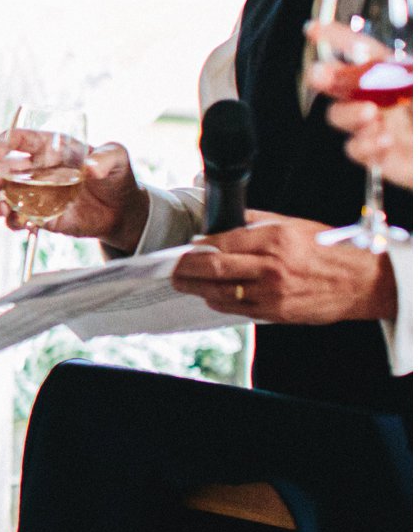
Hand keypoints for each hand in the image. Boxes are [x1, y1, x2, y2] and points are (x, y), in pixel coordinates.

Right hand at [0, 132, 148, 250]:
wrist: (121, 210)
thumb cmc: (116, 175)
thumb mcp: (117, 158)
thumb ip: (107, 157)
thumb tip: (92, 168)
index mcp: (49, 149)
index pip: (18, 140)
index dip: (3, 144)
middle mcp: (36, 171)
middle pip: (2, 169)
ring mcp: (36, 195)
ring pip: (5, 197)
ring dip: (0, 203)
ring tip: (5, 210)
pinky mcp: (41, 217)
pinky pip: (20, 220)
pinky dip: (16, 222)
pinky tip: (23, 223)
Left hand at [170, 210, 397, 324]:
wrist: (360, 282)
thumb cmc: (328, 250)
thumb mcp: (293, 225)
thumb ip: (255, 221)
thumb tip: (222, 219)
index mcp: (274, 240)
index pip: (221, 242)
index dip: (197, 247)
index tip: (185, 247)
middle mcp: (270, 267)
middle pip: (213, 269)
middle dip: (185, 269)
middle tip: (170, 269)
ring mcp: (272, 292)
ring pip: (220, 292)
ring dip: (196, 288)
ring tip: (182, 283)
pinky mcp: (276, 312)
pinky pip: (236, 309)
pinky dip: (218, 301)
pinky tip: (209, 295)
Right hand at [307, 27, 413, 189]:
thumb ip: (399, 73)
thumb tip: (378, 65)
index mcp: (401, 75)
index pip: (364, 51)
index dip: (338, 38)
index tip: (314, 30)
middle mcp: (387, 100)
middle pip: (343, 86)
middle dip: (328, 79)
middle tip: (322, 77)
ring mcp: (383, 128)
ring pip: (343, 118)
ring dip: (349, 115)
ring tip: (369, 115)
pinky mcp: (383, 158)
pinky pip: (358, 151)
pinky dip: (367, 146)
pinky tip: (384, 141)